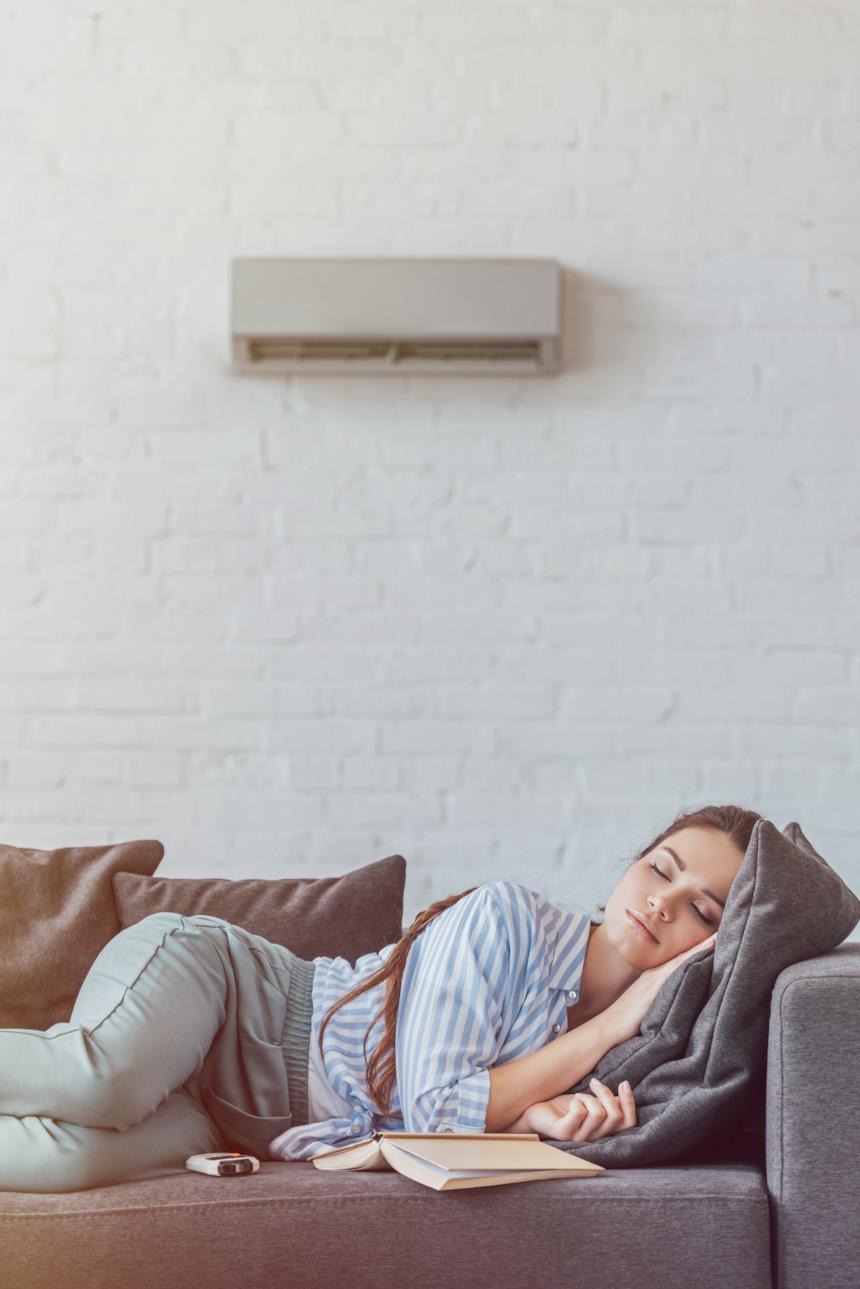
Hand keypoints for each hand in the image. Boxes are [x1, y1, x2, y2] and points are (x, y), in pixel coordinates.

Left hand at [514, 1077, 636, 1142]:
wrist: (536, 1112)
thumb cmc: (564, 1107)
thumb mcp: (590, 1102)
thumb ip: (607, 1102)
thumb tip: (625, 1090)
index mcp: (603, 1131)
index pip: (629, 1124)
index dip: (630, 1103)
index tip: (623, 1083)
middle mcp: (594, 1138)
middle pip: (615, 1116)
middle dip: (606, 1094)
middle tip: (593, 1084)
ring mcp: (579, 1138)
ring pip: (598, 1114)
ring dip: (588, 1097)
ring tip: (578, 1097)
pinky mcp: (564, 1134)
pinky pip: (579, 1114)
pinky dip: (577, 1102)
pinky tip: (571, 1103)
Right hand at [602, 931, 717, 1044]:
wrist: (608, 1028)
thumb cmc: (626, 1022)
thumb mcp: (646, 1007)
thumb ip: (660, 1000)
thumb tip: (677, 1002)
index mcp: (654, 978)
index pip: (681, 960)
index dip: (697, 949)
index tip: (716, 939)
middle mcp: (655, 974)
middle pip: (684, 955)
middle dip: (702, 943)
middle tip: (722, 930)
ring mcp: (654, 980)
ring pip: (682, 960)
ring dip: (699, 948)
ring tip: (718, 936)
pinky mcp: (653, 989)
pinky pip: (675, 971)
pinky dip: (689, 961)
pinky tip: (701, 954)